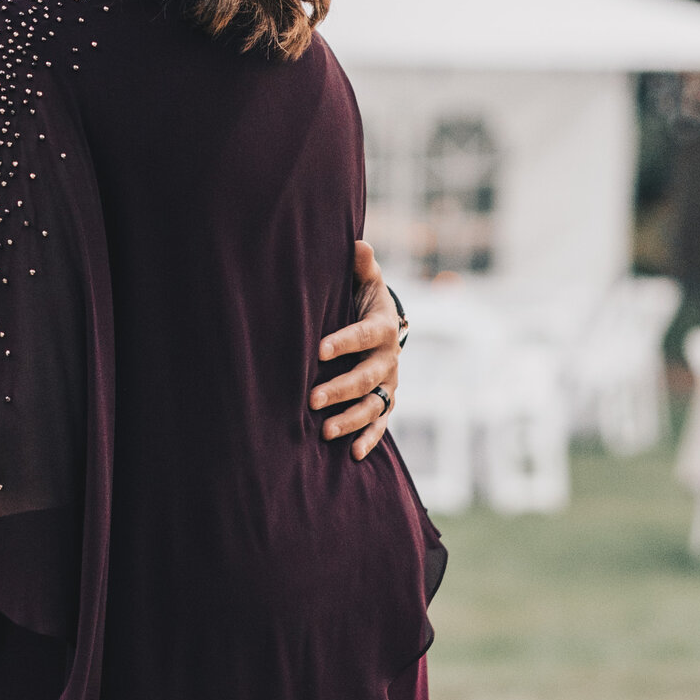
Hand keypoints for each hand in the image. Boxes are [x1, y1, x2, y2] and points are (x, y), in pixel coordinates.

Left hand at [311, 241, 401, 459]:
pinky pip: (380, 423)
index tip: (318, 350)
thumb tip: (358, 245)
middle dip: (339, 389)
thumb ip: (361, 265)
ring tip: (325, 432)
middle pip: (365, 377)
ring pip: (372, 406)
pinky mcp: (385, 402)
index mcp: (381, 327)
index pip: (362, 336)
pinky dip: (369, 439)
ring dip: (350, 420)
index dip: (342, 342)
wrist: (384, 324)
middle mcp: (388, 359)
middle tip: (311, 398)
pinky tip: (352, 454)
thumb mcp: (365, 280)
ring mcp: (388, 384)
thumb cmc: (364, 298)